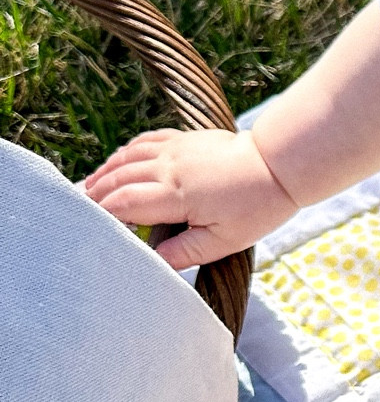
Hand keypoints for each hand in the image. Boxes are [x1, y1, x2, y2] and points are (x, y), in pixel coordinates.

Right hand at [84, 126, 297, 269]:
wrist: (280, 164)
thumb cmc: (257, 206)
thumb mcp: (224, 241)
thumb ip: (185, 253)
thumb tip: (153, 263)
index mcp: (175, 194)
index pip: (124, 205)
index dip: (102, 216)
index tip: (87, 227)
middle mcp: (168, 167)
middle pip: (119, 179)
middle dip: (96, 194)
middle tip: (78, 209)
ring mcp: (176, 149)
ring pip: (127, 158)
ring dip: (105, 172)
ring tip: (88, 187)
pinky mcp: (186, 139)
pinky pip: (146, 141)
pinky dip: (126, 152)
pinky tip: (118, 161)